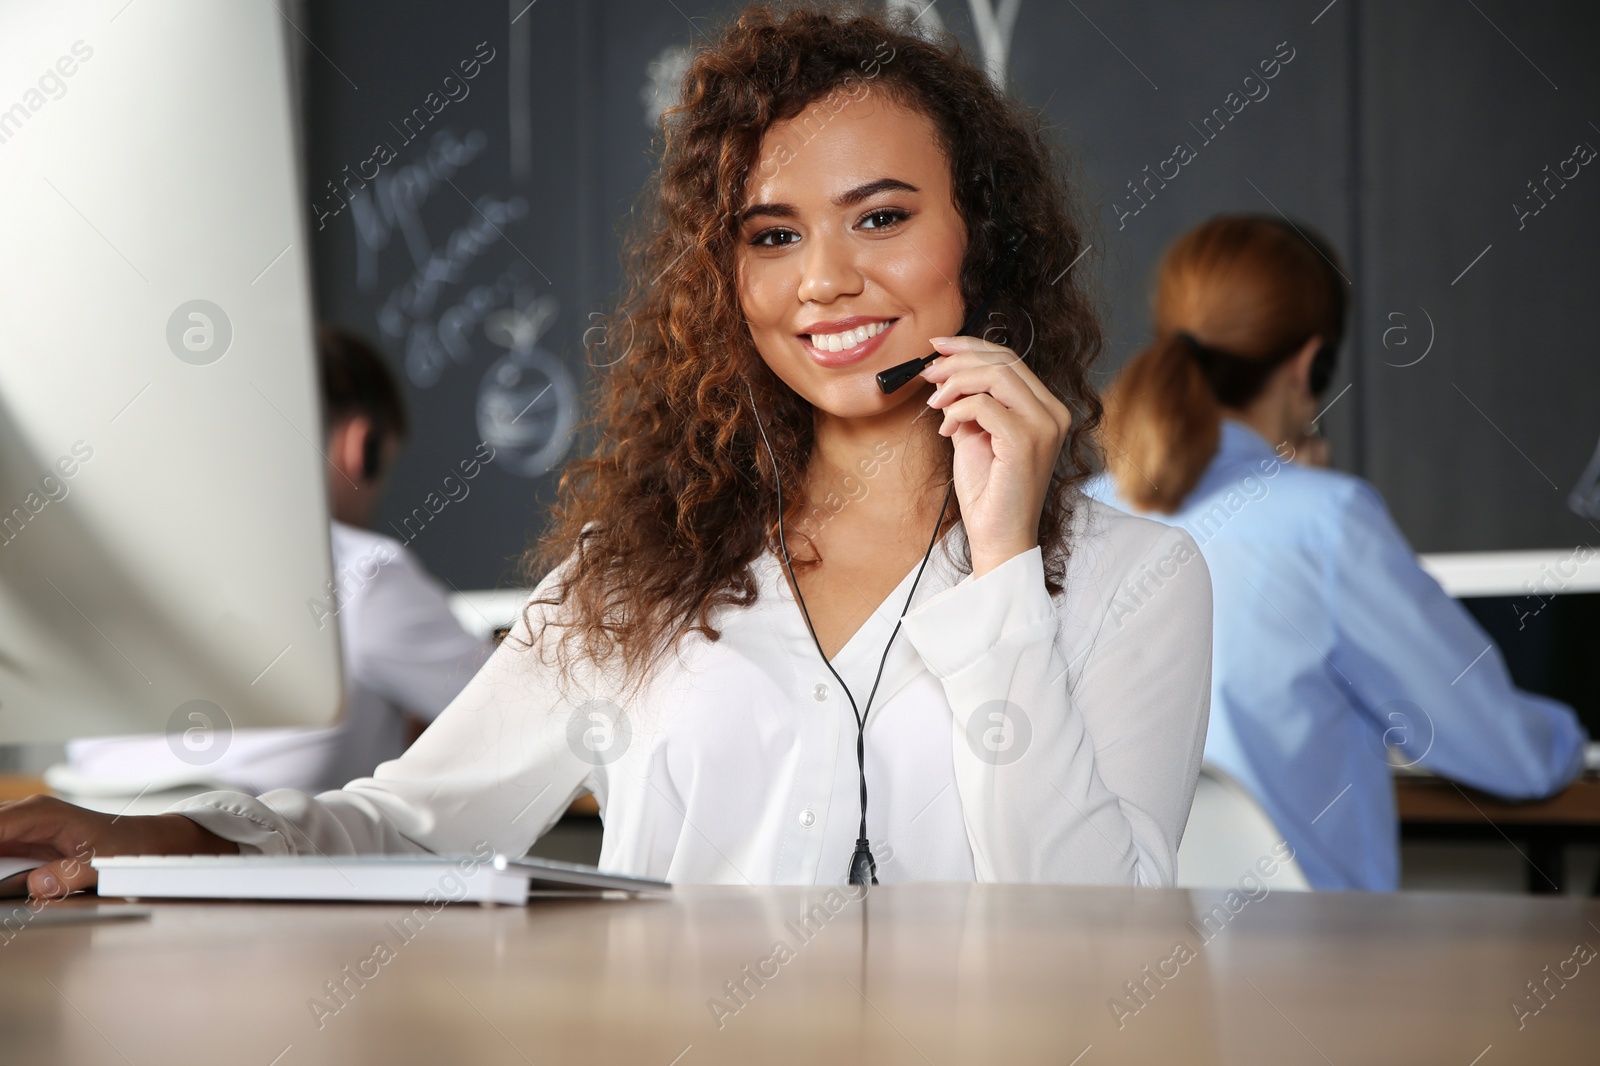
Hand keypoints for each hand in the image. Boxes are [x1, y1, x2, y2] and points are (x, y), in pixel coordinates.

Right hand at [0, 795, 237, 897]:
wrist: (141, 841)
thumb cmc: (126, 845)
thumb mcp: (102, 864)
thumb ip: (70, 875)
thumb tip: (39, 884)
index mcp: (44, 813)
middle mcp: (29, 814)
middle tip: (4, 881)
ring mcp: (24, 827)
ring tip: (9, 882)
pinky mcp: (23, 841)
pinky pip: (1, 849)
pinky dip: (1, 864)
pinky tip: (8, 881)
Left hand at [921, 336, 1071, 576]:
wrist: (997, 537)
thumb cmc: (988, 492)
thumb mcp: (975, 436)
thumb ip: (969, 404)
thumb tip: (945, 372)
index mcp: (1046, 409)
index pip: (1010, 360)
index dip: (971, 347)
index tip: (937, 347)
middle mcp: (1053, 413)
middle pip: (1003, 361)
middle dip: (958, 360)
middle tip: (928, 373)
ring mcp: (1044, 426)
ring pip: (995, 376)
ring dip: (955, 383)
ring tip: (934, 403)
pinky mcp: (1026, 441)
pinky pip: (983, 405)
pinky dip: (956, 412)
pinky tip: (947, 432)